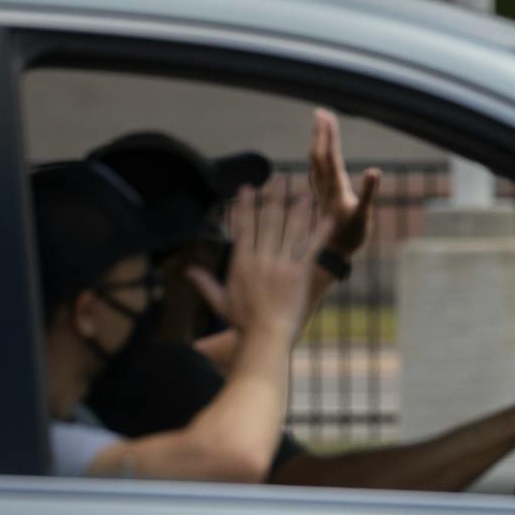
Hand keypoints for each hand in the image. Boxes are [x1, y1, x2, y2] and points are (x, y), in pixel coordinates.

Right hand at [185, 176, 330, 338]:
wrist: (266, 337)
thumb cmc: (243, 323)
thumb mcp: (220, 301)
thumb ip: (205, 282)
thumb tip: (186, 270)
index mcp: (242, 263)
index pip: (243, 227)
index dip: (246, 206)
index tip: (247, 188)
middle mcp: (261, 259)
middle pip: (268, 221)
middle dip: (273, 197)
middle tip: (279, 178)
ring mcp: (282, 265)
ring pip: (291, 230)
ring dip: (298, 208)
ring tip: (305, 191)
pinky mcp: (300, 273)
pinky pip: (311, 247)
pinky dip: (320, 232)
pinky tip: (328, 217)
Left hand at [310, 109, 379, 257]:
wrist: (332, 255)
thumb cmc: (350, 236)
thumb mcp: (363, 215)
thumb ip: (368, 193)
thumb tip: (374, 171)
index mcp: (335, 187)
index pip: (329, 155)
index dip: (328, 135)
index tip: (326, 116)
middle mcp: (325, 187)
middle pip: (318, 154)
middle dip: (320, 132)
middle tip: (320, 112)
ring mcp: (321, 192)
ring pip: (315, 162)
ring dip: (317, 143)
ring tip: (319, 126)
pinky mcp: (323, 198)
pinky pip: (317, 173)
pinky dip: (317, 159)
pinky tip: (318, 157)